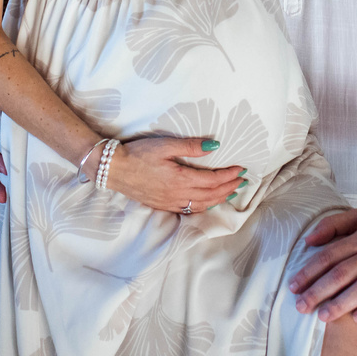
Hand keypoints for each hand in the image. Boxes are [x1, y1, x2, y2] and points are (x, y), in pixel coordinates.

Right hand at [105, 137, 247, 213]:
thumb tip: (215, 146)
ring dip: (219, 199)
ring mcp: (170, 203)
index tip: (241, 169)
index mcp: (180, 179)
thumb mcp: (165, 145)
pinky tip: (208, 202)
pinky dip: (204, 207)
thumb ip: (191, 147)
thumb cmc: (138, 154)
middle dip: (229, 188)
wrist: (113, 170)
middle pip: (211, 195)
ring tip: (231, 192)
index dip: (229, 175)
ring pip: (202, 205)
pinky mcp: (163, 206)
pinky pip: (189, 210)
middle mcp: (178, 195)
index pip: (213, 180)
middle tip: (242, 181)